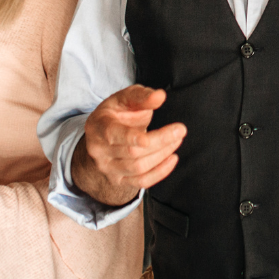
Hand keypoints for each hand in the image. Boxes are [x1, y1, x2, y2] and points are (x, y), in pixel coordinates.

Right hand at [72, 85, 185, 206]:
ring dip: (162, 154)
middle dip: (160, 141)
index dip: (131, 137)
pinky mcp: (118, 180)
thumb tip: (159, 96)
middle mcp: (98, 150)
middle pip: (132, 152)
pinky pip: (141, 182)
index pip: (113, 134)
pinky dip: (160, 172)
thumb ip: (141, 96)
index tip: (149, 138)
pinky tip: (172, 158)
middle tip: (180, 130)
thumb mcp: (125, 98)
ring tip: (177, 140)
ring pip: (138, 168)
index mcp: (98, 125)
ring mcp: (107, 167)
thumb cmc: (117, 113)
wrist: (104, 135)